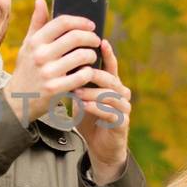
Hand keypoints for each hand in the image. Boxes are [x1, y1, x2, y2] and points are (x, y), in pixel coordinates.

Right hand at [5, 0, 101, 124]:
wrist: (16, 100)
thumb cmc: (27, 69)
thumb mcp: (28, 46)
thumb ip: (37, 23)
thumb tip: (40, 0)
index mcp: (35, 41)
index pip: (62, 22)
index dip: (80, 21)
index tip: (91, 24)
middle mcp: (40, 55)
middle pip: (75, 37)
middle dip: (91, 37)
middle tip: (96, 40)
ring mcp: (48, 72)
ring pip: (82, 56)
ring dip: (92, 55)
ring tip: (92, 56)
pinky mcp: (55, 88)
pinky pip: (82, 75)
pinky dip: (88, 72)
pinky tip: (87, 72)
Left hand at [73, 38, 131, 185]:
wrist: (100, 145)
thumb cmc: (90, 117)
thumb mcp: (82, 97)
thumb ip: (77, 82)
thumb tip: (62, 63)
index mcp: (112, 84)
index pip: (111, 65)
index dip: (108, 54)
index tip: (101, 41)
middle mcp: (121, 93)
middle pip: (110, 79)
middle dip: (94, 75)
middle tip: (79, 72)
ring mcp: (124, 108)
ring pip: (110, 95)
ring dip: (92, 93)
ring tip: (77, 91)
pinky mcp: (122, 123)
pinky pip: (111, 113)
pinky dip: (96, 108)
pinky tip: (84, 106)